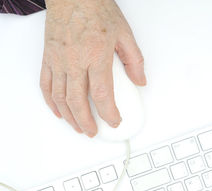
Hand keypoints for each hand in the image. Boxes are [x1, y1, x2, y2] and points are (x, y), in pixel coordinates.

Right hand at [40, 0, 145, 136]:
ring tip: (79, 126)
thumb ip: (134, 60)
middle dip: (87, 122)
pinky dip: (51, 102)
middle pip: (78, 101)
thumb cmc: (96, 9)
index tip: (114, 121)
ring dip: (70, 117)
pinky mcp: (48, 58)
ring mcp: (58, 60)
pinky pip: (46, 85)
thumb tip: (140, 81)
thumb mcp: (125, 34)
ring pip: (60, 97)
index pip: (102, 94)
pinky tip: (59, 111)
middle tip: (94, 131)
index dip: (109, 113)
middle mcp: (75, 61)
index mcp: (96, 56)